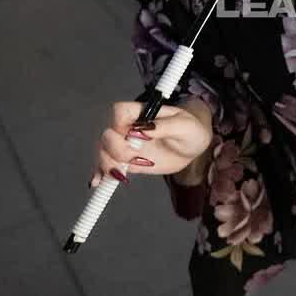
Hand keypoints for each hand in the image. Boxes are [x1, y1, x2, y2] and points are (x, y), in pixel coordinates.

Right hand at [91, 99, 212, 185]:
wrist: (194, 146)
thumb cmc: (191, 129)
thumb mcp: (184, 126)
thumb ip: (163, 126)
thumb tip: (141, 129)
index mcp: (142, 113)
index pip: (119, 112)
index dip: (120, 124)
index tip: (134, 136)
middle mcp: (130, 128)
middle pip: (108, 135)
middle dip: (117, 151)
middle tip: (137, 160)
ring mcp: (127, 145)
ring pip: (104, 152)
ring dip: (109, 165)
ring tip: (123, 176)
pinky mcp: (128, 161)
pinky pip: (109, 166)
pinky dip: (102, 175)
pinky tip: (101, 183)